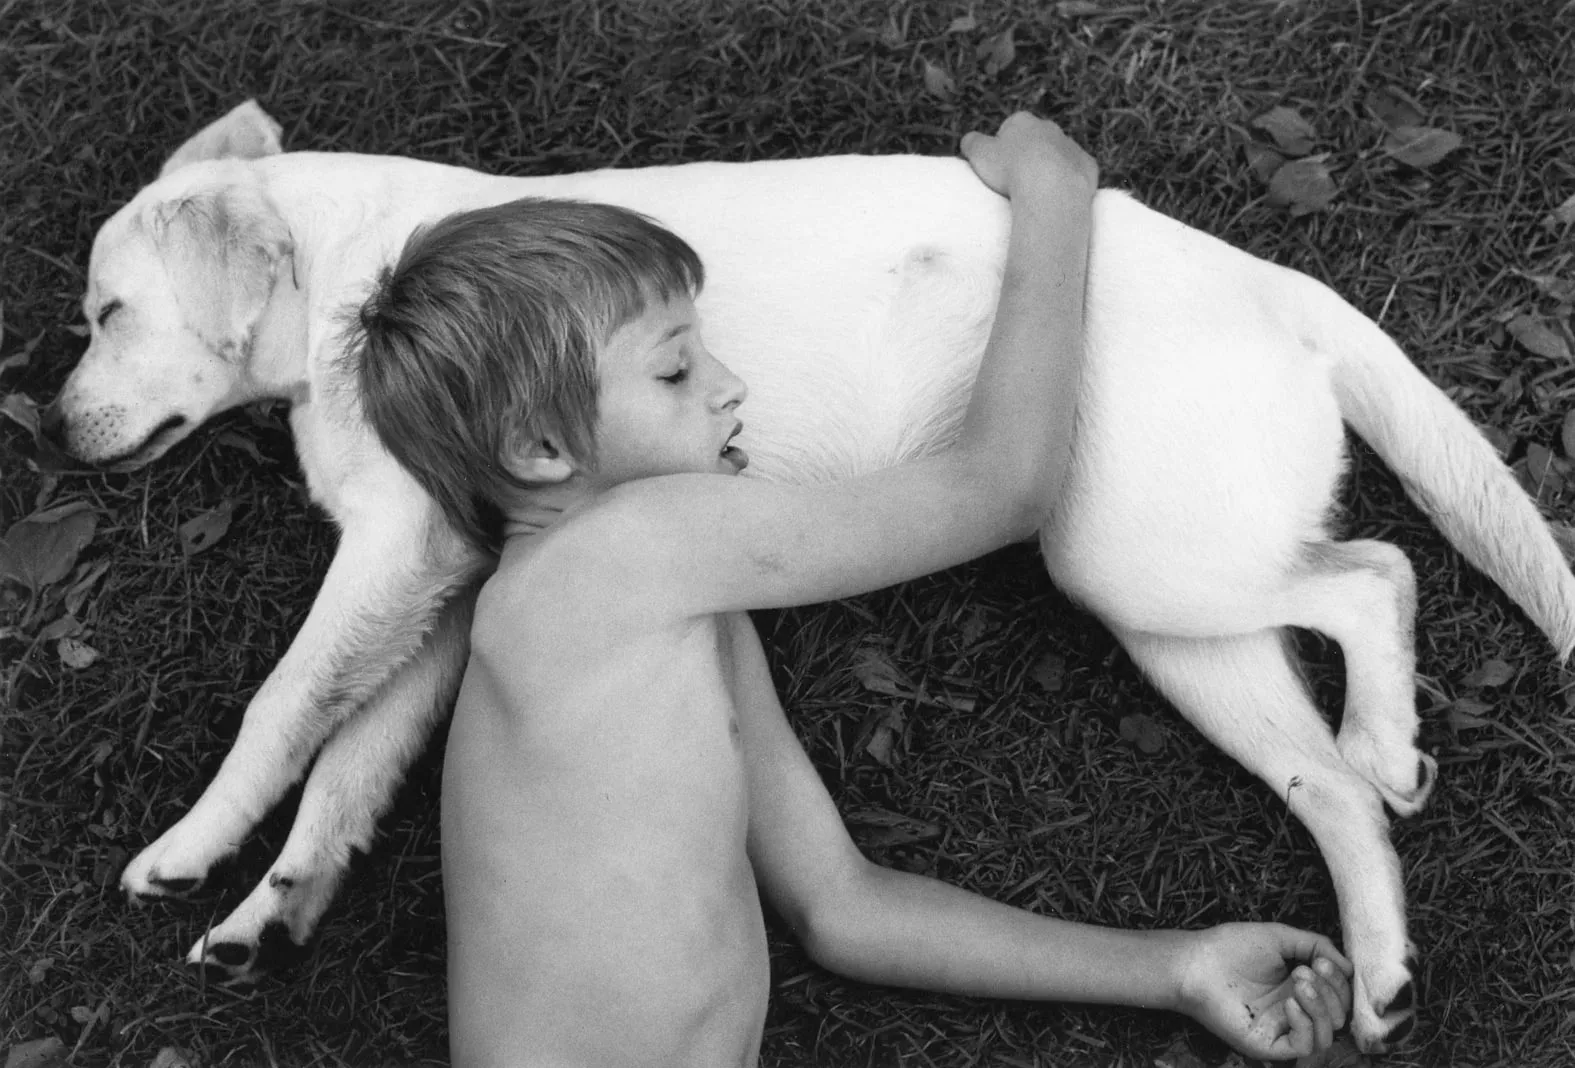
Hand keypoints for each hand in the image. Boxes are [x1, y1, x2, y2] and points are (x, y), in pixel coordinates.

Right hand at [960, 112, 1097, 198]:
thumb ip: (970, 142)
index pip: (1009, 128)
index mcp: (1023, 121)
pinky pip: (1076, 173)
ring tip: (1036, 193)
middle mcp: (1050, 128)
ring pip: (1058, 157)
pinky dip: (1068, 183)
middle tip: (1015, 182)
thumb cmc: (1011, 171)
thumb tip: (969, 141)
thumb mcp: (978, 154)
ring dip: (1049, 170)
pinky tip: (1058, 197)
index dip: (1002, 148)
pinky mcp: (1088, 165)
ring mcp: (1071, 146)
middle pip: (1036, 141)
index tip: (998, 168)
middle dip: (1027, 157)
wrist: (1051, 190)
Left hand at [1174, 923, 1352, 1060]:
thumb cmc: (1232, 947)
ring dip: (1321, 1007)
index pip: (1338, 996)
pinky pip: (1303, 1047)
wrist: (1196, 962)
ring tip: (1298, 981)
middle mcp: (1294, 1011)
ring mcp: (1281, 1029)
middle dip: (1332, 993)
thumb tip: (1349, 967)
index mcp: (1298, 988)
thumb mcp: (1281, 938)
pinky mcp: (1267, 1044)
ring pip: (1325, 1035)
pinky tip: (1290, 1002)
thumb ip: (1316, 945)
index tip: (1322, 962)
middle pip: (1337, 1017)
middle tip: (1307, 970)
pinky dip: (1305, 1025)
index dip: (1339, 982)